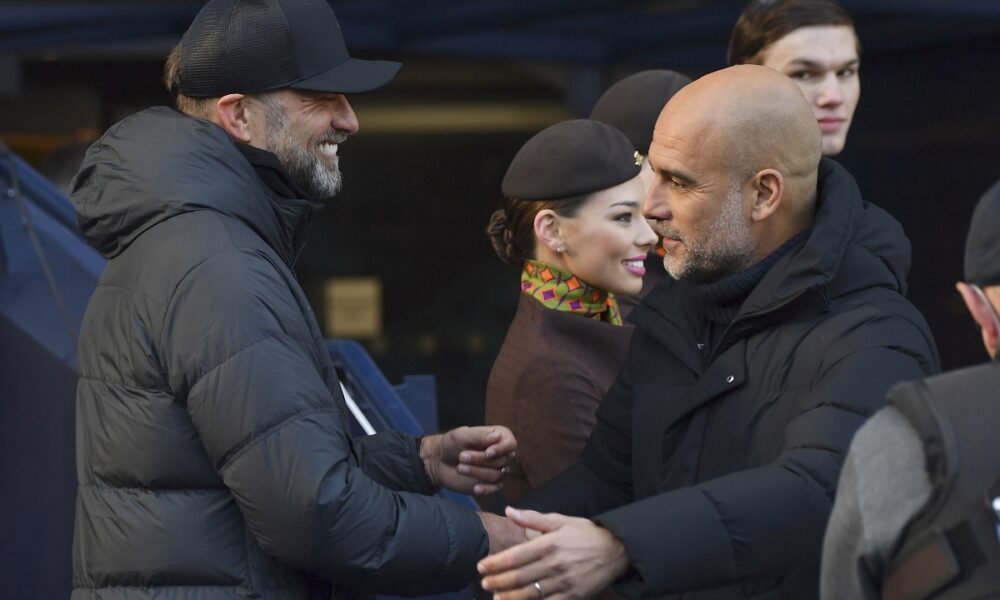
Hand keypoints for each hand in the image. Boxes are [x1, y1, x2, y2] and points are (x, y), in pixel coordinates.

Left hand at [421, 426, 515, 494]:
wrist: (439, 460)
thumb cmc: (452, 443)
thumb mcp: (462, 435)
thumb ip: (479, 435)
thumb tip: (498, 437)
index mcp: (498, 438)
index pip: (511, 444)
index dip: (502, 449)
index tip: (488, 452)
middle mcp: (501, 454)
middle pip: (502, 460)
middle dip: (481, 460)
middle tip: (461, 456)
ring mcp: (496, 470)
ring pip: (497, 475)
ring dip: (478, 472)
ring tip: (460, 467)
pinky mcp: (490, 484)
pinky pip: (495, 489)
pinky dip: (486, 489)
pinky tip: (475, 488)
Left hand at [478, 507, 628, 598]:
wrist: (617, 550)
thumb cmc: (586, 534)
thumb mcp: (561, 521)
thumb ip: (532, 519)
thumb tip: (509, 511)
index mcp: (550, 544)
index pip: (516, 555)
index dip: (496, 563)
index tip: (481, 566)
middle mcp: (555, 564)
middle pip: (520, 577)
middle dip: (498, 581)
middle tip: (483, 583)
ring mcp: (564, 583)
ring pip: (531, 594)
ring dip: (509, 597)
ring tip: (495, 597)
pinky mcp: (573, 596)